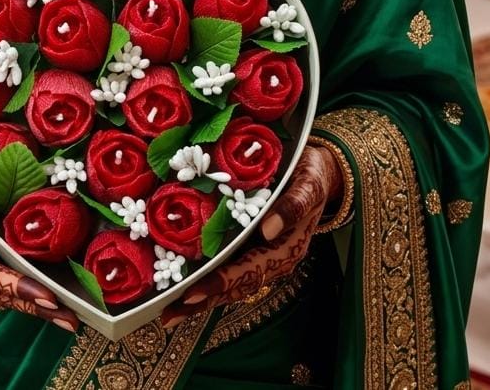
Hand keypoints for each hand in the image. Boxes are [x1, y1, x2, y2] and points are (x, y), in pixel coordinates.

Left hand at [161, 145, 342, 327]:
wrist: (321, 174)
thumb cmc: (311, 176)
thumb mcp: (308, 185)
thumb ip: (293, 205)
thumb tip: (269, 229)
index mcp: (286, 249)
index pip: (249, 272)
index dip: (220, 283)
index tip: (192, 293)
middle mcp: (272, 260)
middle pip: (235, 287)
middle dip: (202, 301)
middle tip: (168, 315)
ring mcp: (261, 257)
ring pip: (230, 283)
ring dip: (201, 297)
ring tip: (169, 310)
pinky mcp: (252, 248)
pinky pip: (229, 267)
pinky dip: (207, 279)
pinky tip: (183, 284)